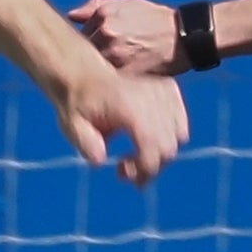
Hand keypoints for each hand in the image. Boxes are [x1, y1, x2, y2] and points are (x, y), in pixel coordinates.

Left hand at [47, 56, 189, 185]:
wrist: (87, 77)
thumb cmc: (79, 104)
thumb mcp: (71, 124)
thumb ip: (85, 143)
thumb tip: (100, 160)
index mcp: (128, 104)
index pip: (152, 144)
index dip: (144, 168)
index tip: (121, 173)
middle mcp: (151, 95)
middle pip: (168, 146)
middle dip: (149, 167)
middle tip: (124, 170)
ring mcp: (164, 91)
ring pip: (178, 137)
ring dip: (159, 154)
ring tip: (134, 156)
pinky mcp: (170, 91)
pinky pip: (180, 124)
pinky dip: (168, 138)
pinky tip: (146, 139)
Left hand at [67, 0, 181, 78]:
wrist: (185, 37)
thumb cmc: (156, 20)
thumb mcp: (127, 4)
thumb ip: (95, 7)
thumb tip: (71, 15)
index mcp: (104, 15)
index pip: (81, 34)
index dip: (87, 43)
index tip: (95, 49)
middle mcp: (107, 33)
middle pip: (85, 51)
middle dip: (91, 57)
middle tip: (103, 61)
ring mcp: (115, 54)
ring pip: (95, 66)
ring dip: (98, 70)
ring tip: (112, 71)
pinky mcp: (126, 72)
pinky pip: (108, 79)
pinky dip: (110, 80)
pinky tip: (116, 81)